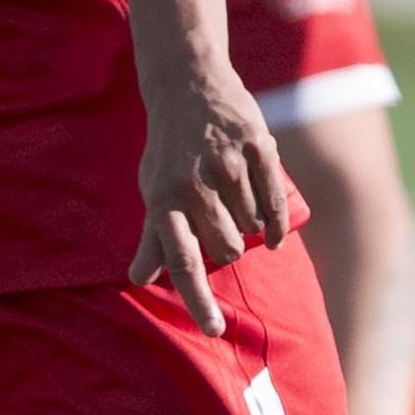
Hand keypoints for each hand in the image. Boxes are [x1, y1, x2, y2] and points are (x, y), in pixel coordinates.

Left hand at [128, 59, 291, 330]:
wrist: (188, 84)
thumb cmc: (169, 148)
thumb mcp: (154, 189)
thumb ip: (153, 236)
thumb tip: (138, 279)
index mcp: (164, 199)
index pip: (182, 260)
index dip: (197, 299)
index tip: (214, 330)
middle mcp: (194, 184)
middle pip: (227, 248)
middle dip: (229, 246)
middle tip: (221, 222)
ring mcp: (228, 164)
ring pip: (253, 227)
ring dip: (249, 225)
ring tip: (234, 200)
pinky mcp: (258, 147)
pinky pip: (274, 205)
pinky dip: (275, 225)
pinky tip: (271, 230)